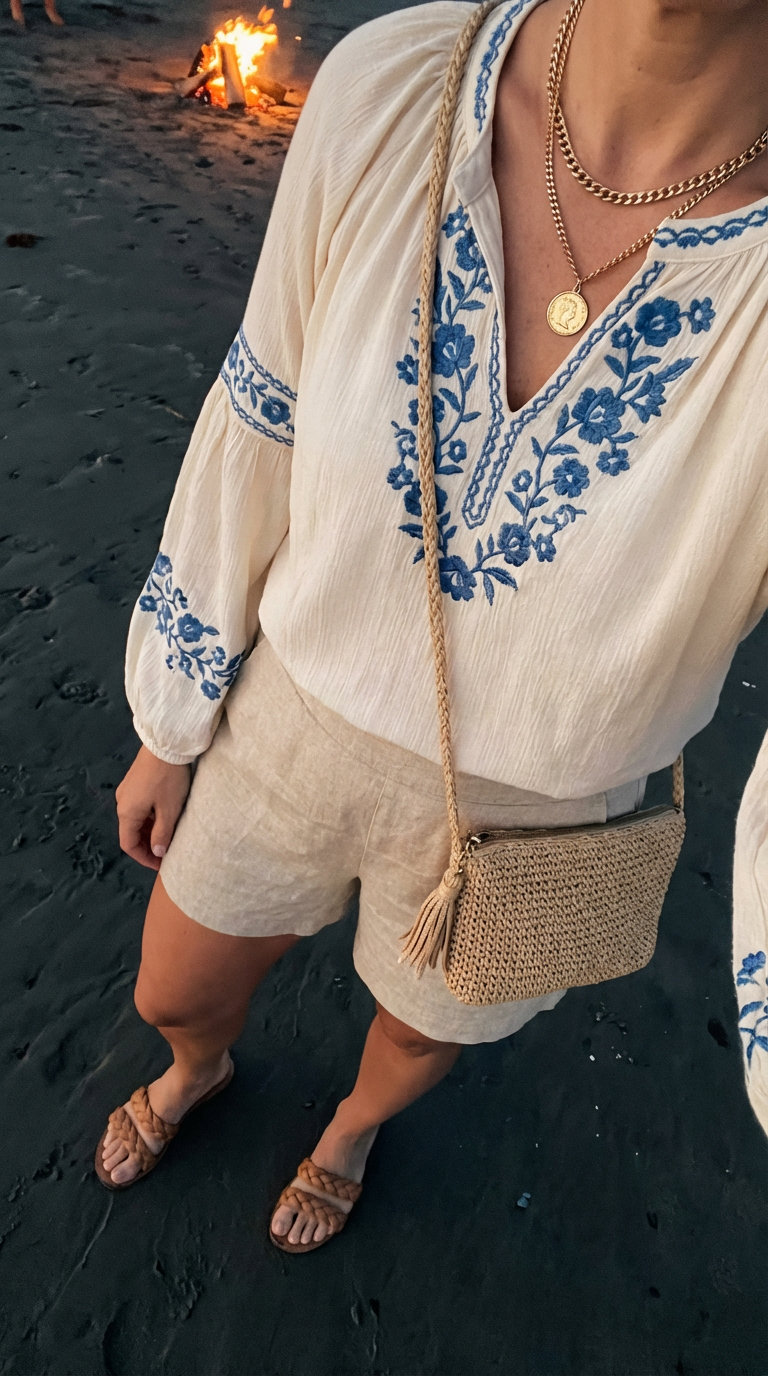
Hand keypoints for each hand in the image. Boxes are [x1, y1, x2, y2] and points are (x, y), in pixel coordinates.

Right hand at [115, 745, 191, 869]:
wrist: (166, 744)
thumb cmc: (168, 778)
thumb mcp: (169, 810)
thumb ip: (162, 834)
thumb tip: (157, 852)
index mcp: (127, 812)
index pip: (129, 844)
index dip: (144, 858)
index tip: (160, 865)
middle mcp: (122, 802)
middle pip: (130, 832)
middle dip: (147, 845)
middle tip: (166, 853)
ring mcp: (127, 791)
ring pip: (135, 820)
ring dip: (149, 831)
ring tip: (167, 837)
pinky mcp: (134, 782)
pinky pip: (138, 807)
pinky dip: (149, 817)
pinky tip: (164, 817)